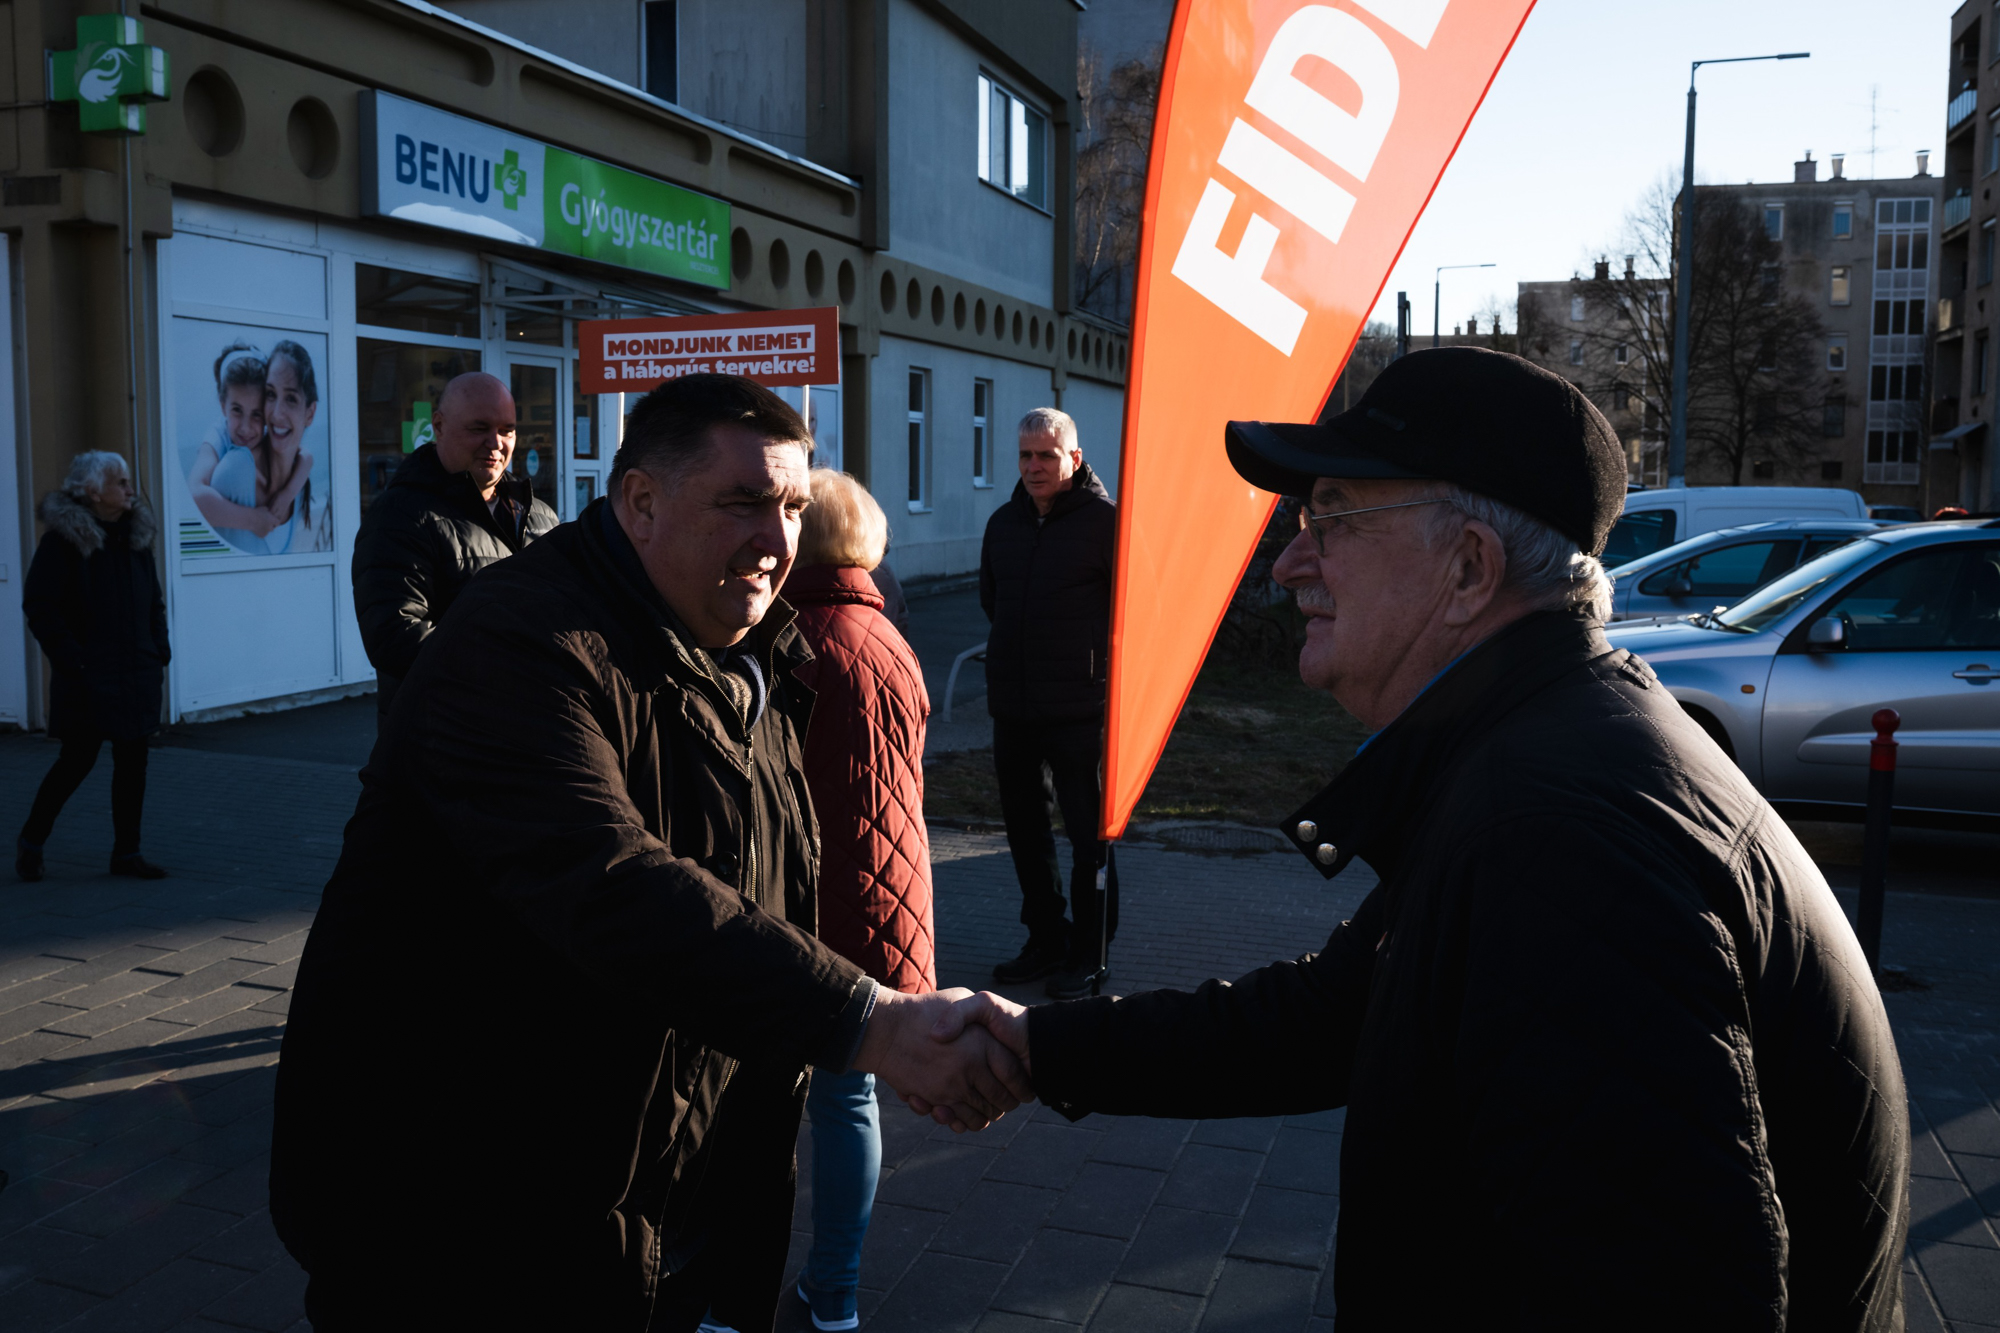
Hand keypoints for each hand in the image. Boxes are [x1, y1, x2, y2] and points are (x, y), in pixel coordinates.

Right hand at [244, 508, 277, 536]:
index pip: (277, 522)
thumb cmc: (255, 512)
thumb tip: (267, 510)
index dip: (274, 522)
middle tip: (264, 524)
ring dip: (265, 530)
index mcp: (273, 520)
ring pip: (267, 531)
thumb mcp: (263, 508)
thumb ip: (267, 510)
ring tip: (259, 526)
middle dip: (269, 526)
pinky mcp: (262, 535)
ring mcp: (267, 532)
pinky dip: (260, 533)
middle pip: (272, 528)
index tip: (271, 521)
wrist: (248, 519)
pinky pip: (263, 535)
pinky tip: (255, 529)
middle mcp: (271, 526)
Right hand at [852, 988, 1034, 1131]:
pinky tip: (964, 1111)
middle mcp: (971, 1067)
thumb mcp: (960, 997)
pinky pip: (959, 1120)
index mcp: (982, 1043)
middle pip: (1002, 1099)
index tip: (1025, 1090)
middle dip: (1008, 1104)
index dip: (1023, 1086)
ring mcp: (953, 1086)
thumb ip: (980, 1014)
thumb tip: (994, 1036)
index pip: (1014, 1074)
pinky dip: (965, 1122)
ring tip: (988, 1108)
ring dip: (988, 1116)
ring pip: (982, 1115)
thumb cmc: (924, 1009)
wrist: (886, 1029)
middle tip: (1009, 1102)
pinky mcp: (936, 1098)